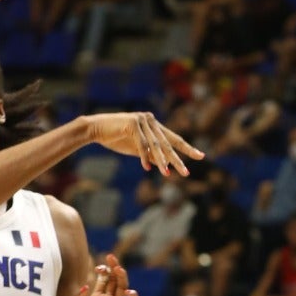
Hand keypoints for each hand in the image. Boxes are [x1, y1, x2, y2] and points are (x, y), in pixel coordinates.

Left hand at [69, 252, 138, 295]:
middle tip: (111, 257)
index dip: (103, 270)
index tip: (99, 266)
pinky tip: (129, 292)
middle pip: (114, 279)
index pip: (103, 279)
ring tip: (119, 268)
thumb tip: (85, 286)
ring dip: (123, 277)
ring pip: (124, 288)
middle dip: (114, 267)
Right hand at [88, 112, 203, 176]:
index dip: (187, 148)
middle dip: (177, 159)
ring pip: (155, 145)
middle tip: (186, 172)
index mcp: (154, 125)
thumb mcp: (137, 150)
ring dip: (161, 161)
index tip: (201, 156)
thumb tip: (166, 164)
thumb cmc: (115, 138)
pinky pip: (141, 144)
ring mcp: (142, 120)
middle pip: (167, 143)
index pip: (174, 139)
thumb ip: (151, 154)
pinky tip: (146, 168)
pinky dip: (144, 156)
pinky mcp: (132, 124)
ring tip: (167, 174)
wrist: (95, 129)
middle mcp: (151, 121)